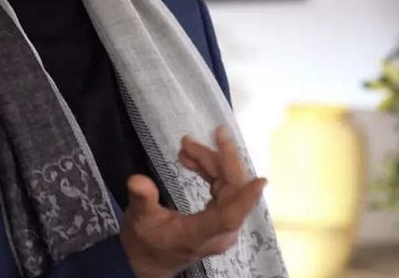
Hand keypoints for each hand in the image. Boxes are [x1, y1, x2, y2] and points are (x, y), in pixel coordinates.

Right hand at [120, 127, 265, 277]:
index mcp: (199, 234)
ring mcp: (222, 225)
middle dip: (216, 159)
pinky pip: (222, 188)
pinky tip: (191, 159)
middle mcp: (218, 231)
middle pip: (231, 191)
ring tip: (185, 146)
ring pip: (228, 185)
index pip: (229, 217)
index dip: (246, 198)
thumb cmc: (145, 241)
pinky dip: (209, 170)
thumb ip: (142, 200)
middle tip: (190, 140)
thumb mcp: (139, 220)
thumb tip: (137, 179)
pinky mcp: (220, 217)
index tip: (262, 180)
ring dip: (209, 161)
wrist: (149, 259)